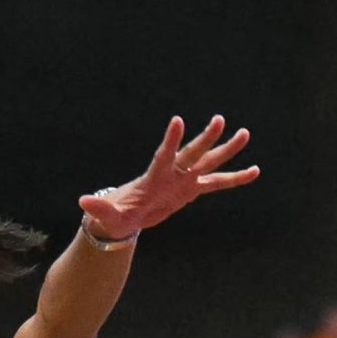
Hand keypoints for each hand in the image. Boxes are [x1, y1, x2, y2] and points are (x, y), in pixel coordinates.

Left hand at [79, 115, 258, 241]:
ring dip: (227, 149)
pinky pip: (218, 182)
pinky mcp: (192, 189)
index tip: (178, 121)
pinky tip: (254, 171)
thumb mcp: (108, 216)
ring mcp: (184, 179)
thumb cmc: (116, 215)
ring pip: (209, 161)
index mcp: (154, 177)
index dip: (171, 140)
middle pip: (192, 153)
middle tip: (219, 120)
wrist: (126, 217)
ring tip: (245, 133)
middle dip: (205, 138)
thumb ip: (99, 209)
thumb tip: (82, 203)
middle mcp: (172, 173)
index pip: (164, 156)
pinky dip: (235, 178)